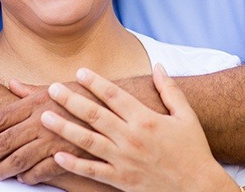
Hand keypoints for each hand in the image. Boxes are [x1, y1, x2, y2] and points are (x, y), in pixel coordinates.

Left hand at [0, 79, 89, 183]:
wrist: (118, 106)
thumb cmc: (85, 94)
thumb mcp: (57, 88)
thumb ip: (30, 90)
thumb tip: (10, 84)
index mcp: (37, 102)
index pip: (2, 116)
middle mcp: (42, 120)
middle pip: (5, 140)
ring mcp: (54, 139)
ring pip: (20, 159)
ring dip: (2, 168)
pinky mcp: (68, 155)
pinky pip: (42, 170)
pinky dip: (29, 177)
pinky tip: (21, 179)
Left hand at [41, 64, 234, 191]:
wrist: (200, 189)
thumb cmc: (193, 149)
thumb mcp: (185, 115)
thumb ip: (169, 89)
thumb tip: (158, 65)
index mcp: (145, 119)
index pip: (114, 95)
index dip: (96, 82)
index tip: (80, 71)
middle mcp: (131, 138)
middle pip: (95, 115)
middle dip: (71, 100)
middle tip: (52, 89)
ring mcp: (124, 161)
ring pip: (88, 142)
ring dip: (64, 128)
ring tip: (45, 118)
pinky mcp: (121, 181)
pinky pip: (93, 172)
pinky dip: (74, 165)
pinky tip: (57, 156)